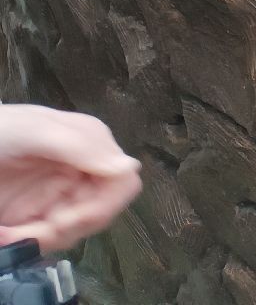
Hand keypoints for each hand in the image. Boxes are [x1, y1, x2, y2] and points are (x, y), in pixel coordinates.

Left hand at [0, 105, 142, 251]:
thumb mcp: (34, 130)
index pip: (122, 181)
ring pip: (77, 231)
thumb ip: (80, 146)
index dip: (104, 204)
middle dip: (72, 226)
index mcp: (90, 147)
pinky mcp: (36, 217)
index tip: (73, 216)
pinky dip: (27, 242)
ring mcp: (59, 197)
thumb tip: (128, 167)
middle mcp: (81, 173)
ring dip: (45, 238)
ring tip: (11, 232)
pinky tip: (7, 233)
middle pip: (103, 211)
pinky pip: (48, 240)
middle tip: (41, 229)